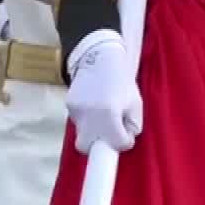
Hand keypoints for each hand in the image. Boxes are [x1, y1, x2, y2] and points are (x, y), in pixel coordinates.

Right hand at [65, 31, 142, 152]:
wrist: (99, 57)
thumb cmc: (121, 81)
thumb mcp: (135, 102)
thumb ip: (133, 125)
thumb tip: (124, 139)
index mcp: (110, 114)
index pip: (116, 144)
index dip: (122, 143)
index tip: (124, 139)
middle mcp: (90, 116)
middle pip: (87, 147)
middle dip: (97, 144)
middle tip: (108, 132)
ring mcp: (76, 111)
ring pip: (82, 133)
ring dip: (92, 128)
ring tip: (102, 110)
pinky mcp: (69, 105)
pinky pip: (78, 120)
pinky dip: (86, 117)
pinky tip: (93, 104)